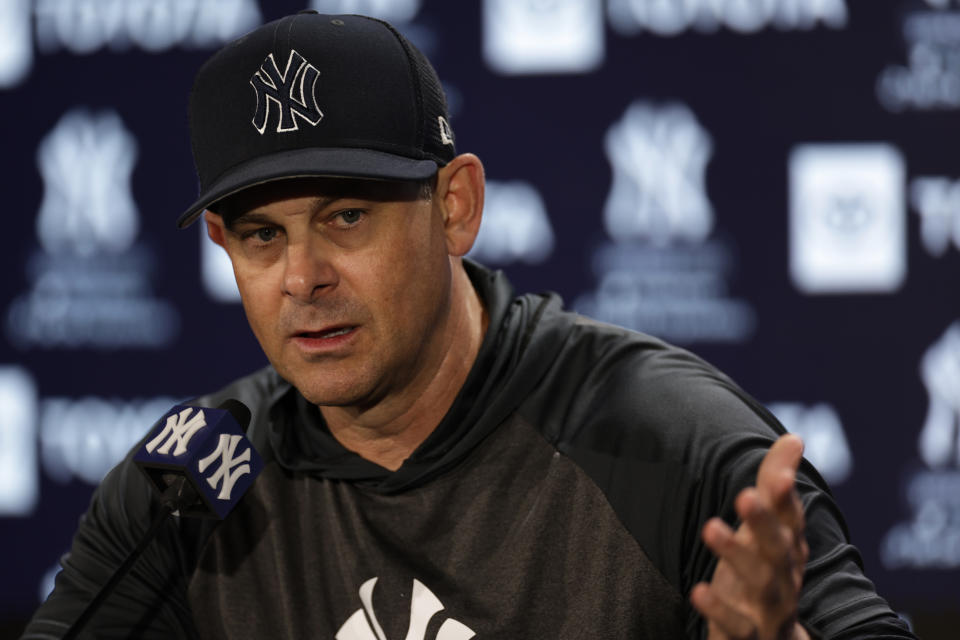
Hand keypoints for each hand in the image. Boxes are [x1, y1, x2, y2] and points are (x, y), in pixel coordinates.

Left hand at [690, 434, 810, 639]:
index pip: (791, 520)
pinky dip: (719, 609)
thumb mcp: (767, 531)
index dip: (786, 498)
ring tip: (711, 527)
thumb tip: (794, 437)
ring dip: (737, 555)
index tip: (781, 474)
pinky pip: (737, 624)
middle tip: (745, 495)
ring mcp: (769, 609)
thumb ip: (775, 487)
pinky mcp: (747, 635)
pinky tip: (698, 591)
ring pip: (761, 583)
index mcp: (789, 548)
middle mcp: (785, 576)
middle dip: (764, 522)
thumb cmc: (766, 573)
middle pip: (778, 548)